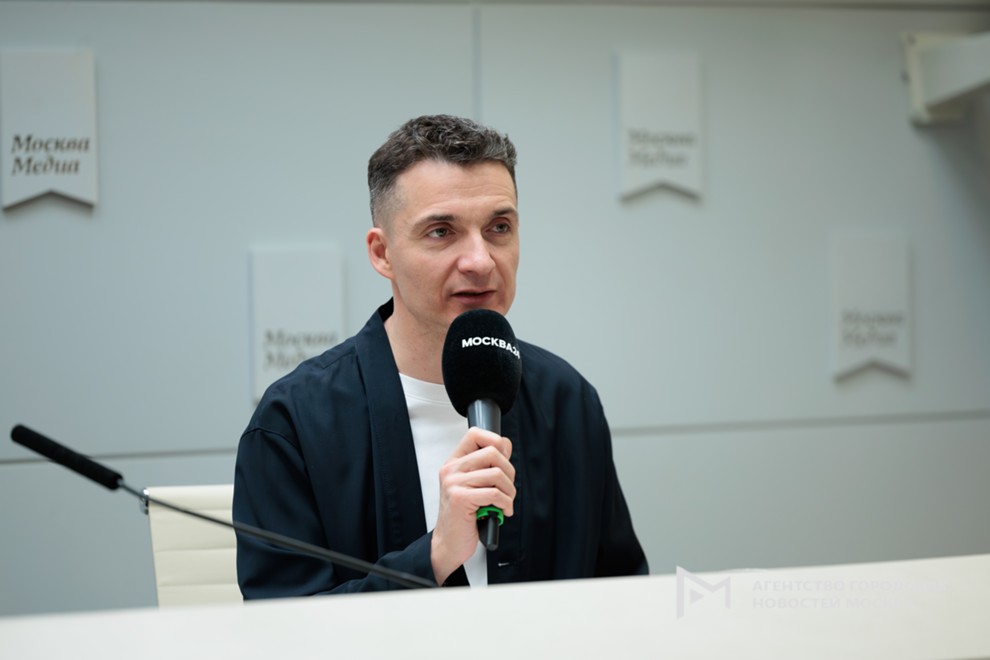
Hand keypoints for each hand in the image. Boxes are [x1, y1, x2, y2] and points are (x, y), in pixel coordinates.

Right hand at [430, 427, 514, 584]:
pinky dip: (506, 504)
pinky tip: (503, 511)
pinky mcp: (460, 499)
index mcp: (454, 463)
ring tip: (505, 502)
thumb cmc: (464, 515)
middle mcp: (452, 470)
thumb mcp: (474, 485)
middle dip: (509, 471)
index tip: (503, 459)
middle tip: (507, 488)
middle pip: (492, 452)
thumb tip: (505, 445)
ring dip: (509, 491)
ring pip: (497, 474)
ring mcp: (454, 483)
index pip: (475, 433)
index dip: (495, 441)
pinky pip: (494, 494)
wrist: (449, 543)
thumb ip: (486, 465)